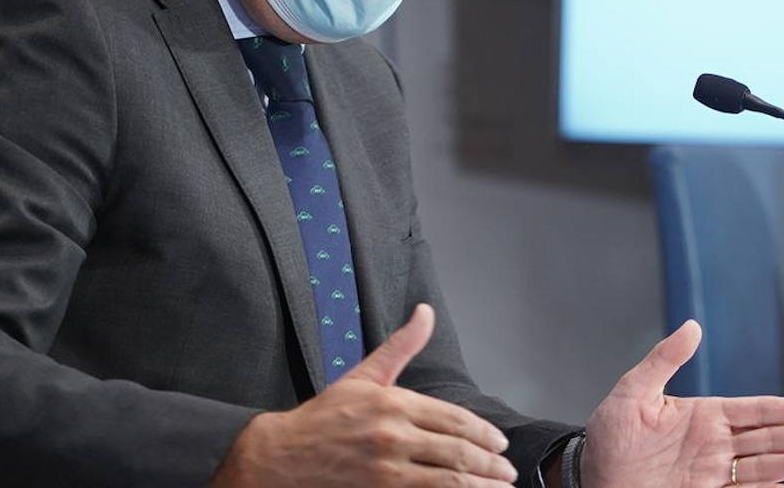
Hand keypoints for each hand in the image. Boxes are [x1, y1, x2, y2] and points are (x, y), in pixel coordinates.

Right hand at [210, 304, 517, 487]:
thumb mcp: (363, 377)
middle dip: (489, 463)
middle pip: (457, 452)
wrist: (277, 458)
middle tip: (506, 470)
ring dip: (479, 485)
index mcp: (394, 403)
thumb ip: (401, 346)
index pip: (455, 420)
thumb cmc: (323, 418)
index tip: (499, 442)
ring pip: (447, 480)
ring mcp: (385, 470)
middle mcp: (392, 436)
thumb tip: (425, 312)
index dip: (484, 434)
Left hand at [581, 321, 783, 487]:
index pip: (754, 410)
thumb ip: (664, 359)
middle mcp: (714, 444)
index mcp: (703, 415)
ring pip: (762, 467)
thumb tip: (691, 327)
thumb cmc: (608, 437)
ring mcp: (712, 472)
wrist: (593, 477)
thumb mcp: (632, 391)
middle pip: (767, 438)